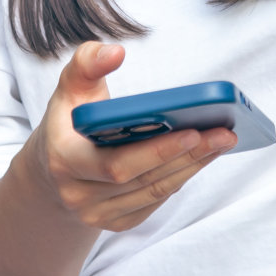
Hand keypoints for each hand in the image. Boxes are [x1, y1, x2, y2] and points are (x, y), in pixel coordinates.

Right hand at [22, 42, 236, 232]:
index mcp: (64, 159)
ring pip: (155, 191)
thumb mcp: (70, 86)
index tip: (193, 130)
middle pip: (143, 179)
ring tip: (223, 140)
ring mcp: (95, 214)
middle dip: (188, 155)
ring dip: (193, 166)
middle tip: (224, 132)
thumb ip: (88, 62)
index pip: (115, 164)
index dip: (156, 151)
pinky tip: (204, 156)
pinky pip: (155, 202)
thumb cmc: (69, 120)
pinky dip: (182, 177)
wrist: (51, 167)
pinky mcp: (114, 222)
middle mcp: (77, 194)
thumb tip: (115, 52)